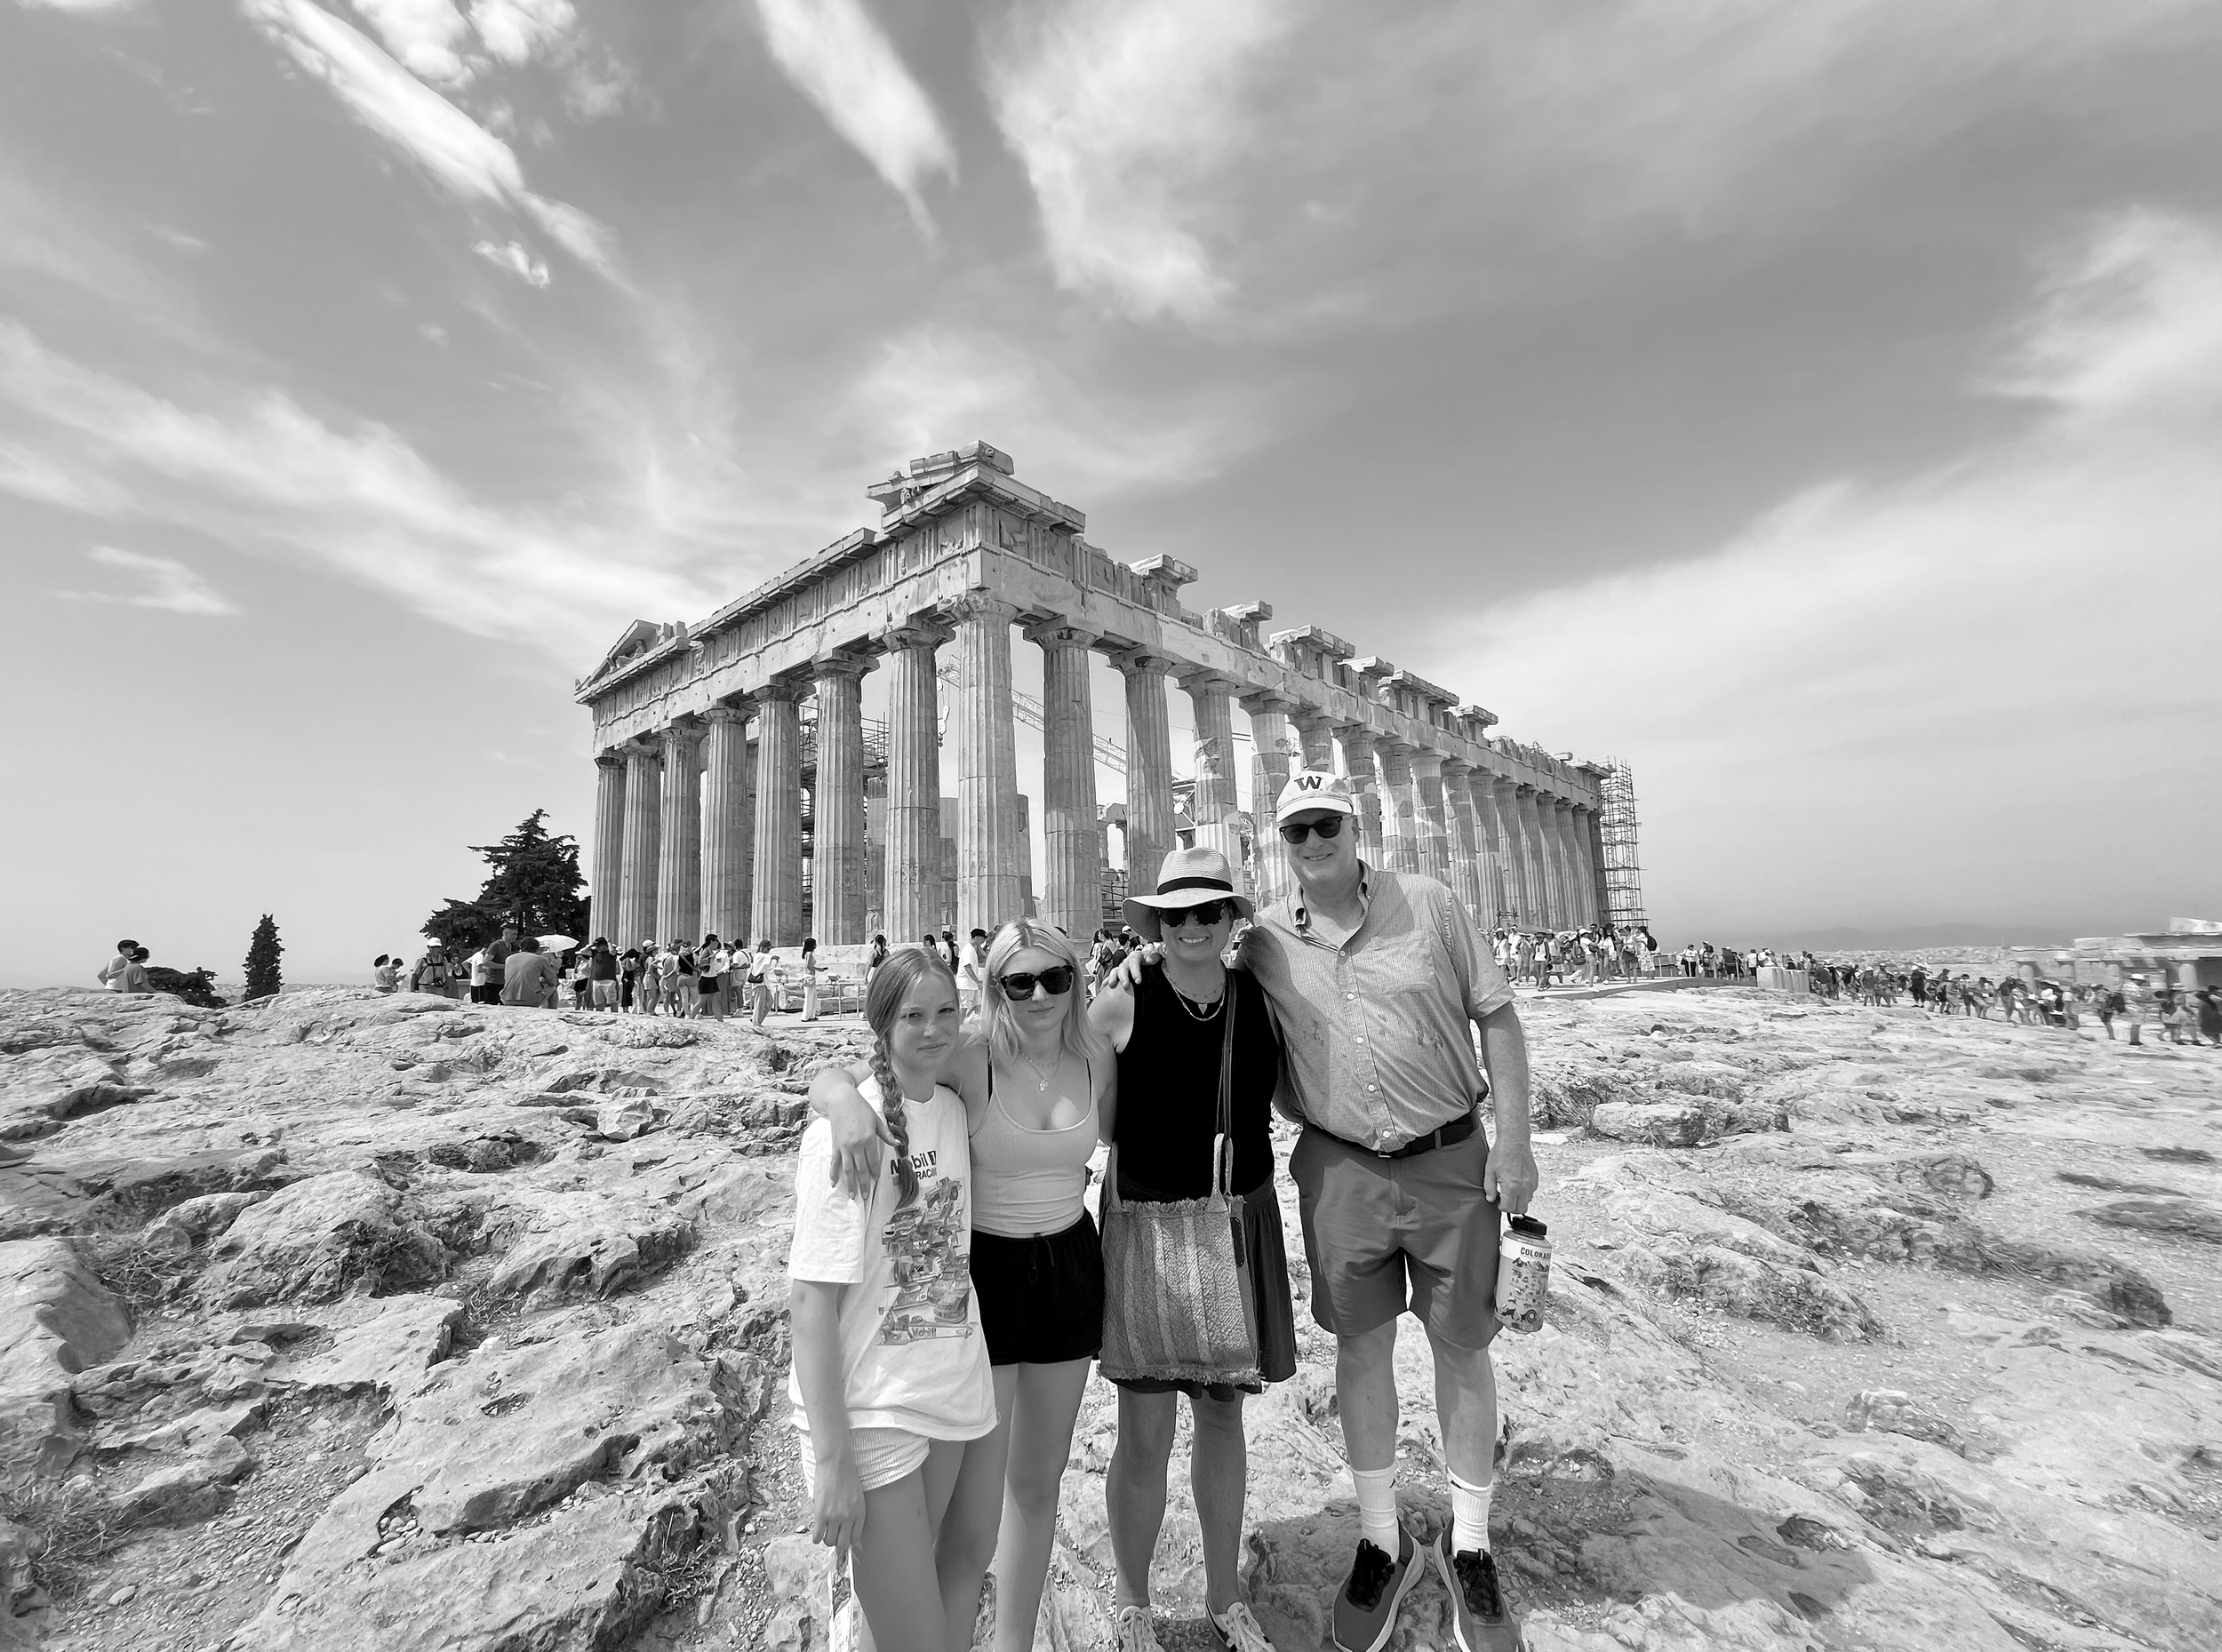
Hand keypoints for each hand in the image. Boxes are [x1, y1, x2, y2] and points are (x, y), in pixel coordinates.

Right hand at [811, 1453, 866, 1567]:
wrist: (836, 1464)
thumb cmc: (847, 1477)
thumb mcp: (857, 1497)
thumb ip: (855, 1514)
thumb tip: (850, 1532)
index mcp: (860, 1513)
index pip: (855, 1539)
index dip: (848, 1542)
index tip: (843, 1540)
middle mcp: (849, 1517)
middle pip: (842, 1543)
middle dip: (837, 1543)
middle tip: (832, 1537)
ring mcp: (834, 1516)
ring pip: (829, 1541)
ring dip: (825, 1539)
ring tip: (824, 1531)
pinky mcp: (821, 1513)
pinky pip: (817, 1535)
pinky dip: (816, 1537)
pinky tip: (816, 1531)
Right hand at [829, 1093, 895, 1202]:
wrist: (841, 1100)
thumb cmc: (861, 1108)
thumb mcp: (877, 1120)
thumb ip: (886, 1134)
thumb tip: (897, 1144)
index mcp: (869, 1139)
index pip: (873, 1161)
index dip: (875, 1172)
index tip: (876, 1181)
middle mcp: (856, 1145)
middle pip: (861, 1169)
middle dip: (864, 1184)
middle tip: (866, 1197)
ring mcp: (844, 1147)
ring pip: (848, 1169)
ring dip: (850, 1184)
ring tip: (852, 1196)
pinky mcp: (835, 1145)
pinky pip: (834, 1162)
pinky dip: (834, 1173)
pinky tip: (834, 1183)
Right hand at [1104, 944, 1160, 992]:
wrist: (1151, 963)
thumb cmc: (1153, 960)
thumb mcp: (1157, 956)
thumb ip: (1155, 956)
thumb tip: (1150, 959)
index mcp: (1136, 956)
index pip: (1134, 961)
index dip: (1135, 971)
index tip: (1138, 981)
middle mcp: (1128, 961)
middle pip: (1123, 967)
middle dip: (1123, 977)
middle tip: (1125, 985)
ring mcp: (1123, 967)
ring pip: (1116, 971)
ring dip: (1113, 978)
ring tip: (1112, 984)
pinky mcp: (1120, 974)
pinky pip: (1112, 976)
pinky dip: (1108, 980)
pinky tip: (1105, 985)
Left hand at [1484, 1136, 1538, 1215]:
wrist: (1514, 1142)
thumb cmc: (1502, 1154)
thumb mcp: (1490, 1171)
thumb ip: (1489, 1188)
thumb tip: (1490, 1199)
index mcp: (1511, 1187)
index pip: (1508, 1208)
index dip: (1501, 1207)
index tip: (1498, 1202)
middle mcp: (1523, 1187)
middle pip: (1521, 1209)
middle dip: (1511, 1207)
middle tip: (1505, 1200)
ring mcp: (1531, 1184)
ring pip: (1527, 1202)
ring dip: (1519, 1201)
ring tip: (1511, 1192)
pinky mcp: (1535, 1179)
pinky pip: (1531, 1192)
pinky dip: (1525, 1193)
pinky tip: (1517, 1185)